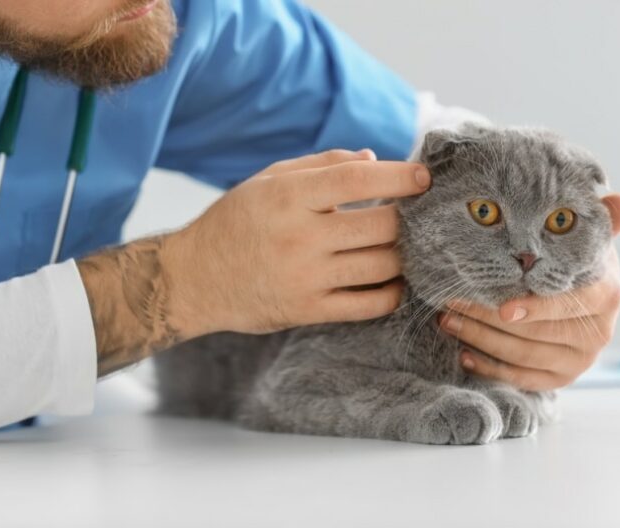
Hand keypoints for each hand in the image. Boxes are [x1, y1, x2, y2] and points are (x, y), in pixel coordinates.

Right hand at [164, 149, 430, 336]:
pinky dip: (392, 292)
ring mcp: (306, 277)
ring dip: (405, 254)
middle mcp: (300, 236)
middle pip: (381, 225)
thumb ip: (321, 165)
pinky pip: (369, 304)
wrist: (195, 279)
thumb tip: (373, 158)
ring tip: (408, 246)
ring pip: (382, 265)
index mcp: (289, 196)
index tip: (424, 177)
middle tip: (417, 216)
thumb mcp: (267, 180)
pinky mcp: (309, 310)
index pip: (358, 180)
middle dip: (409, 218)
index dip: (399, 176)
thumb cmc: (235, 222)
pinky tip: (394, 279)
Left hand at [436, 194, 619, 390]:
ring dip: (479, 339)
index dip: (535, 308)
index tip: (502, 307)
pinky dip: (490, 368)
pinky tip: (464, 354)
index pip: (566, 304)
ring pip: (523, 356)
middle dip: (487, 318)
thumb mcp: (587, 239)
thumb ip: (601, 220)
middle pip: (535, 332)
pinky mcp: (563, 378)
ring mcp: (581, 360)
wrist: (584, 296)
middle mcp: (599, 333)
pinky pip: (522, 379)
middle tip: (452, 303)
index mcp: (606, 295)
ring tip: (448, 320)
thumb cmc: (575, 261)